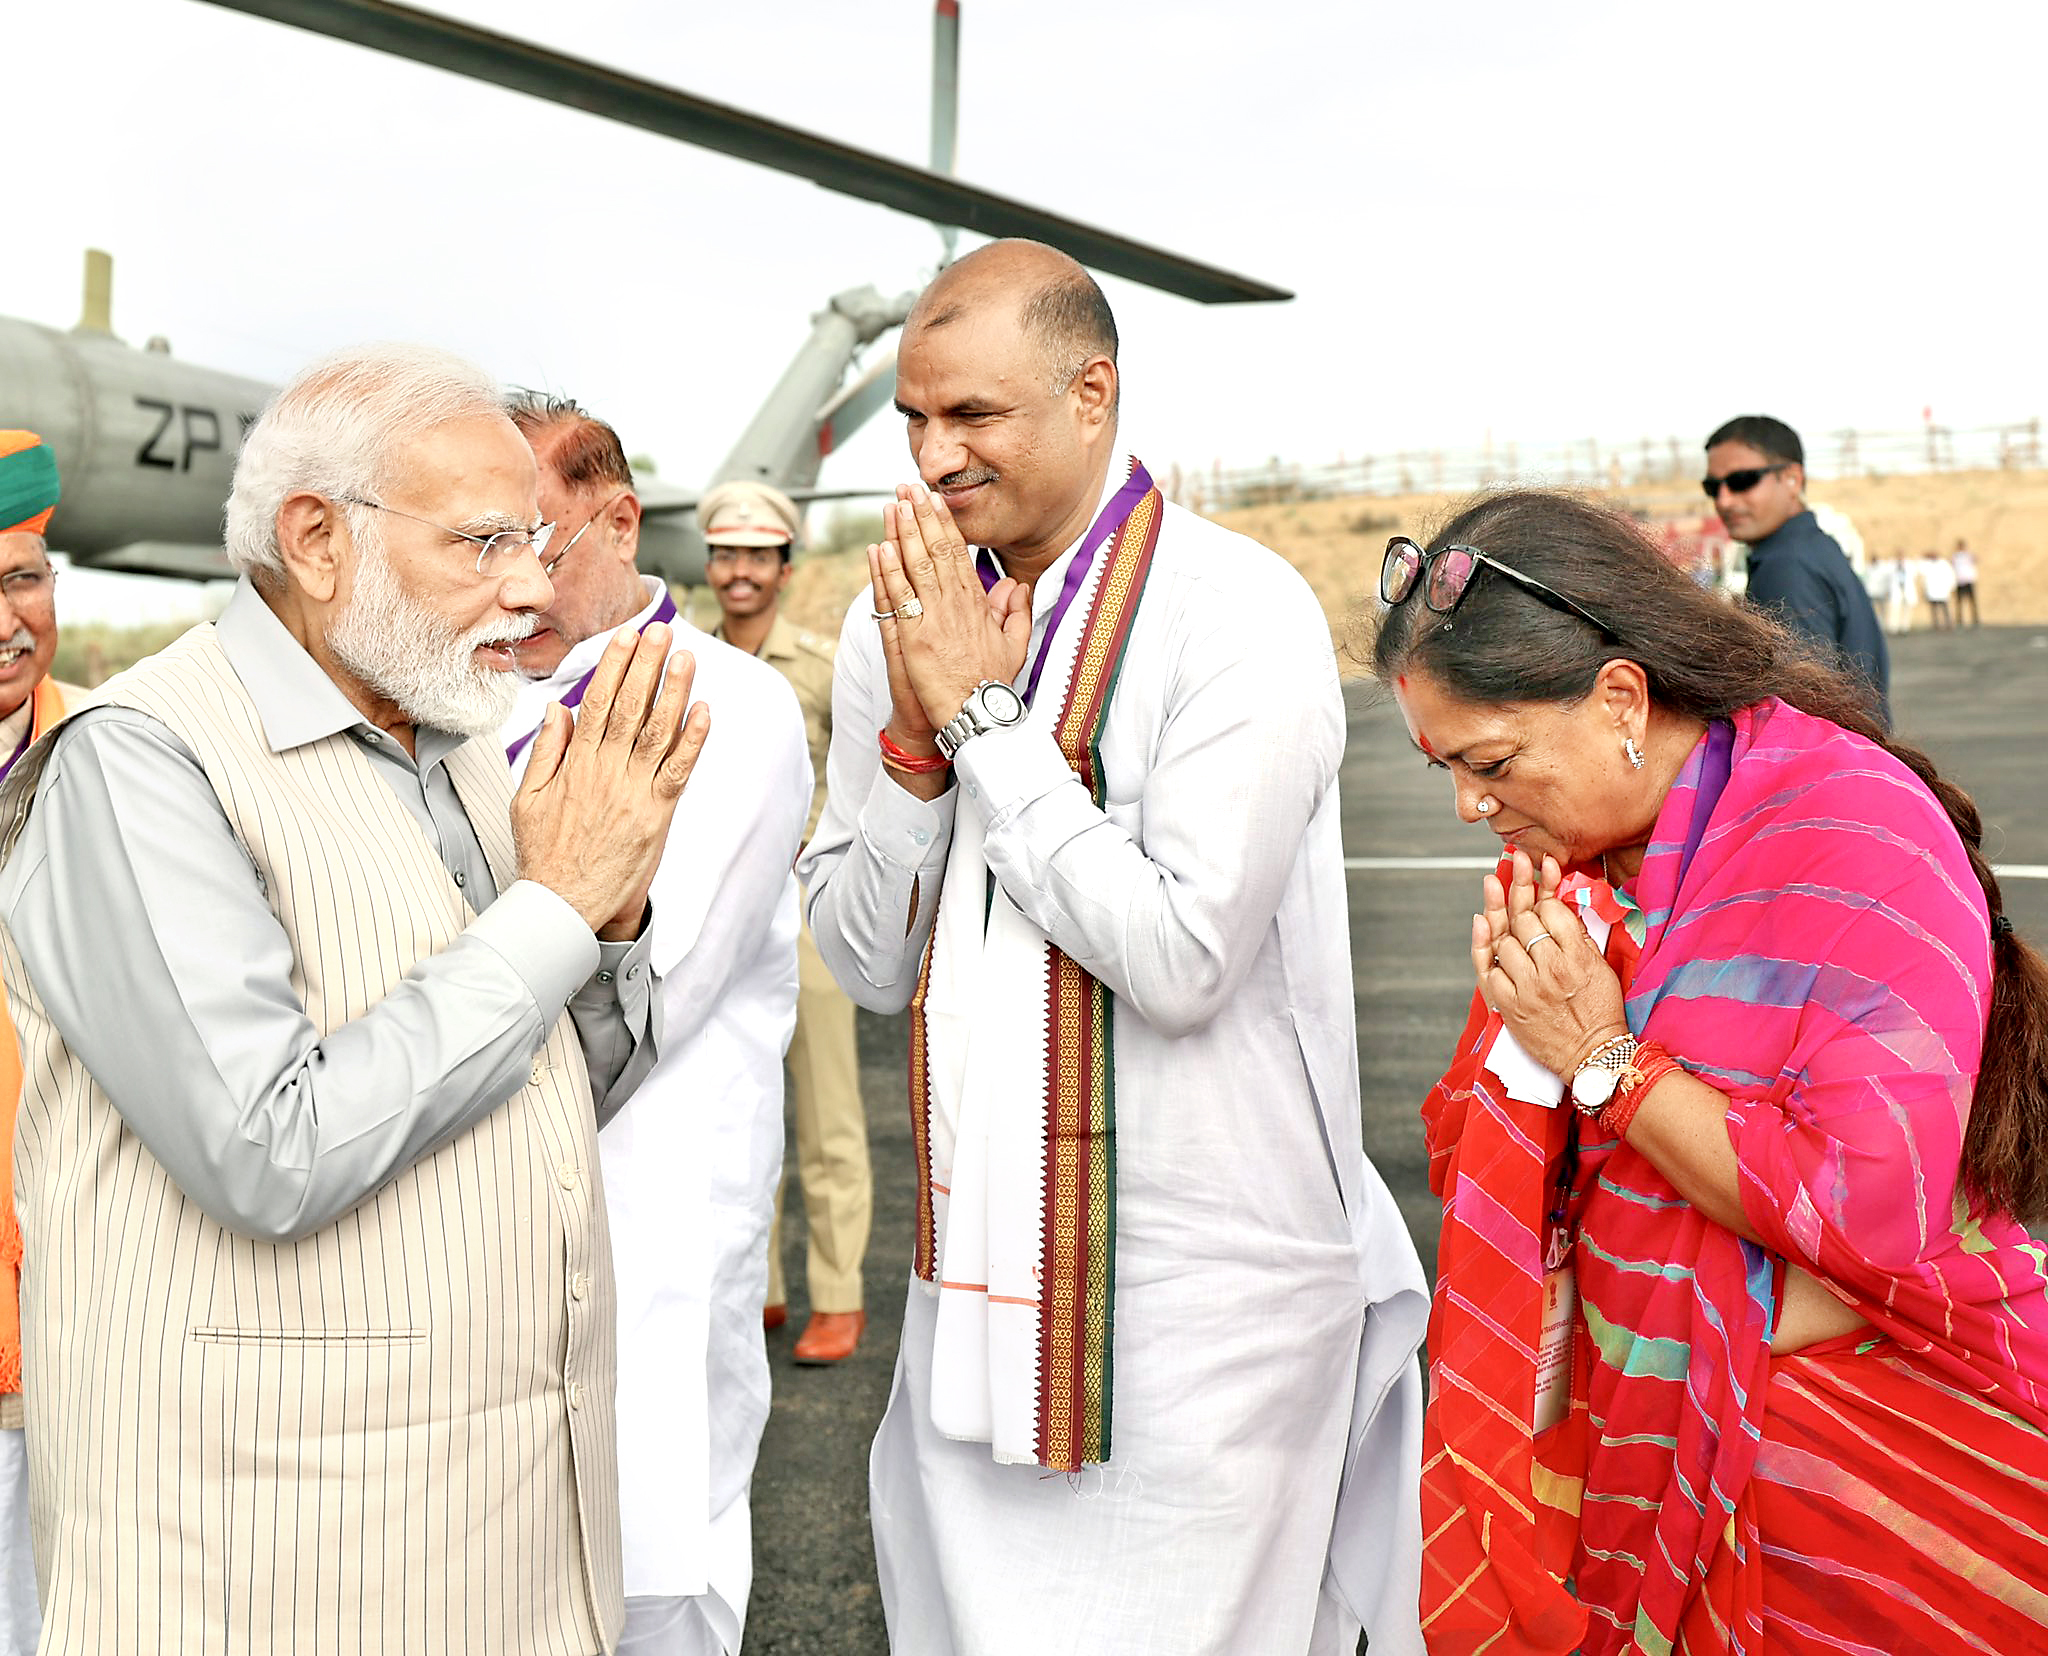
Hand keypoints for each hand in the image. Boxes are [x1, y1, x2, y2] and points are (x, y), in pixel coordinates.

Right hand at [512, 623, 710, 937]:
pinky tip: (704, 711)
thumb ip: (546, 751)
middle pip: (632, 707)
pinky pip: (678, 771)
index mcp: (576, 764)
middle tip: (661, 630)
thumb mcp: (527, 797)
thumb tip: (558, 709)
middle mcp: (606, 772)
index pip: (598, 702)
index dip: (615, 666)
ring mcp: (634, 793)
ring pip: (658, 732)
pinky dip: (693, 740)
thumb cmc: (544, 853)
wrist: (561, 906)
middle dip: (647, 665)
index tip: (626, 636)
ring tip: (686, 657)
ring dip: (674, 691)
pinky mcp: (656, 816)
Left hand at [871, 485, 1030, 731]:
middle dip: (920, 516)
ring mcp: (932, 620)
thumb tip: (1015, 586)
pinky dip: (886, 571)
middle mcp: (954, 606)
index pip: (957, 554)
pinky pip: (897, 598)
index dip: (944, 524)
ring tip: (892, 505)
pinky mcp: (913, 639)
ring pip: (915, 567)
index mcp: (976, 604)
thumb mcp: (1015, 645)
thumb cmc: (993, 685)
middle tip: (908, 487)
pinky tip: (878, 547)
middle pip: (935, 551)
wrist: (977, 716)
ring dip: (902, 533)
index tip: (933, 500)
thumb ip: (1016, 613)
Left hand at [1471, 849, 1626, 1077]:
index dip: (1544, 894)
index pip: (1552, 912)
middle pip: (1524, 921)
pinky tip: (1481, 922)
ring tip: (1498, 894)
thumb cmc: (1600, 1010)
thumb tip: (1559, 904)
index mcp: (1578, 958)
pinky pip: (1488, 969)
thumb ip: (1580, 936)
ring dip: (1501, 919)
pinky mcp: (1509, 1007)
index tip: (1541, 884)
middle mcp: (1551, 970)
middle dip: (1519, 892)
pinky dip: (1483, 946)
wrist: (1592, 1056)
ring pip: (1504, 941)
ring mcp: (1527, 989)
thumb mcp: (1601, 968)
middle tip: (1513, 866)